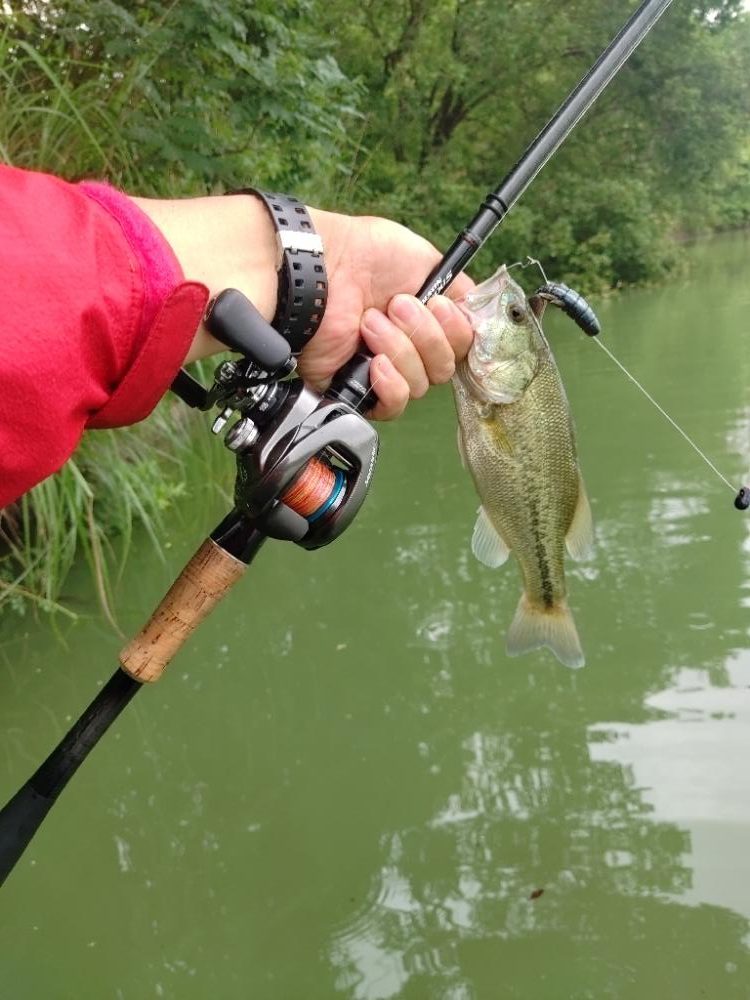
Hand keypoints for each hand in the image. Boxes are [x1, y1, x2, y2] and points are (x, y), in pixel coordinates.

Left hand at [134, 192, 474, 419]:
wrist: (320, 267)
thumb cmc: (363, 253)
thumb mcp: (422, 258)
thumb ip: (456, 287)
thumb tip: (475, 310)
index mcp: (425, 319)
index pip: (461, 345)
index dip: (457, 330)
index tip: (439, 305)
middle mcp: (407, 346)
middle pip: (445, 368)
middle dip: (424, 335)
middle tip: (394, 306)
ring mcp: (382, 369)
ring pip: (420, 384)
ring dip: (400, 349)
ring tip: (368, 322)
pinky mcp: (357, 389)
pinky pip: (392, 405)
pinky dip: (391, 384)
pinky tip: (374, 361)